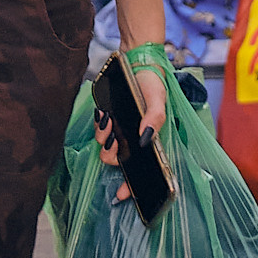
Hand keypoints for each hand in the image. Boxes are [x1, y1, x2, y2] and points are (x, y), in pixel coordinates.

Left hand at [94, 67, 171, 200]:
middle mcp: (133, 139)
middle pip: (118, 161)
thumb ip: (154, 120)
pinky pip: (99, 131)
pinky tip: (104, 116)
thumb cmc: (152, 83)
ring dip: (104, 138)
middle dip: (112, 155)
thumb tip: (144, 140)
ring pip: (106, 147)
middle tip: (112, 142)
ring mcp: (120, 130)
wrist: (135, 63)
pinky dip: (99, 126)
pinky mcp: (109, 120)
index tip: (121, 194)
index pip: (141, 170)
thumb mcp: (158, 100)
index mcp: (149, 140)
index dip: (131, 186)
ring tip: (109, 122)